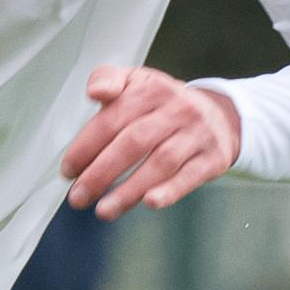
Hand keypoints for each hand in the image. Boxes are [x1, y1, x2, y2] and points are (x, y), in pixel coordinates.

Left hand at [61, 65, 242, 217]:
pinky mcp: (213, 157)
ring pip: (160, 162)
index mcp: (150, 90)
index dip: (86, 146)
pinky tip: (150, 203)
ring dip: (129, 190)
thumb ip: (107, 79)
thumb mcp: (136, 81)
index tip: (68, 170)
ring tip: (104, 210)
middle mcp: (176, 110)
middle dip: (102, 172)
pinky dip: (170, 190)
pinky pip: (191, 175)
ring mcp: (197, 134)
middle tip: (79, 197)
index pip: (113, 119)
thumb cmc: (164, 104)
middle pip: (134, 142)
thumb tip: (94, 91)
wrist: (221, 115)